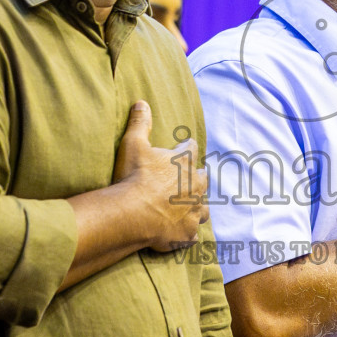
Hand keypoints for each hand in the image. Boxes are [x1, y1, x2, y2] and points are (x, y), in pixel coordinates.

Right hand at [114, 101, 208, 251]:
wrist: (132, 213)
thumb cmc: (134, 176)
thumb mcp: (133, 144)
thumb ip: (140, 123)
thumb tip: (142, 102)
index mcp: (184, 162)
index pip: (190, 148)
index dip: (185, 148)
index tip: (183, 147)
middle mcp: (195, 186)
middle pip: (203, 179)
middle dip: (197, 178)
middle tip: (189, 179)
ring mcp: (193, 211)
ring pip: (204, 209)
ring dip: (197, 206)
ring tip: (190, 207)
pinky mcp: (187, 233)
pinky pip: (192, 234)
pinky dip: (186, 233)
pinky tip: (181, 234)